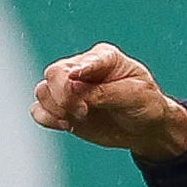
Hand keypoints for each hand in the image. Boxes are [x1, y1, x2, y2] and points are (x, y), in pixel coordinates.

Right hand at [31, 42, 186, 160]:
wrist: (146, 128)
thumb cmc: (146, 105)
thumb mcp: (136, 96)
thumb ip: (105, 92)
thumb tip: (76, 90)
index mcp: (105, 58)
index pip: (85, 60)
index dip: (79, 70)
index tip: (76, 78)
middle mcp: (82, 70)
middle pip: (55, 74)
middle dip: (64, 95)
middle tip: (83, 110)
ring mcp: (70, 89)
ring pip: (43, 91)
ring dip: (55, 107)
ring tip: (79, 118)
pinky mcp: (63, 108)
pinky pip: (39, 110)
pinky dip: (46, 118)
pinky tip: (65, 125)